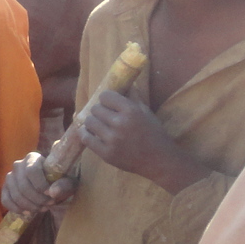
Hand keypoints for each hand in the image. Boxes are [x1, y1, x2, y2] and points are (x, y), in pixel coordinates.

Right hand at [0, 151, 75, 213]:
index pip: (31, 171)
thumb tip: (52, 192)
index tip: (50, 195)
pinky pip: (6, 200)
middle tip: (48, 205)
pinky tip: (28, 212)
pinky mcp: (5, 188)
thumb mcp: (69, 182)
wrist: (52, 187)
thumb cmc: (61, 181)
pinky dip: (16, 209)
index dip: (40, 185)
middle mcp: (18, 165)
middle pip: (23, 185)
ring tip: (42, 209)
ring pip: (15, 195)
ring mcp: (10, 177)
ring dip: (29, 206)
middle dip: (36, 199)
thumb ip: (64, 185)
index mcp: (33, 158)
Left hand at [78, 91, 209, 193]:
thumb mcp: (146, 112)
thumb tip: (124, 82)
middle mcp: (120, 123)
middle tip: (104, 116)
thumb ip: (133, 97)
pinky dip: (85, 134)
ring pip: (88, 122)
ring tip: (98, 125)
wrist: (159, 161)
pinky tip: (89, 133)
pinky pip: (86, 139)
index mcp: (131, 111)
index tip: (108, 103)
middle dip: (99, 111)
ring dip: (92, 122)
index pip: (105, 96)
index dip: (106, 99)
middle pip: (95, 109)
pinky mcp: (106, 154)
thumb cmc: (154, 134)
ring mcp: (112, 140)